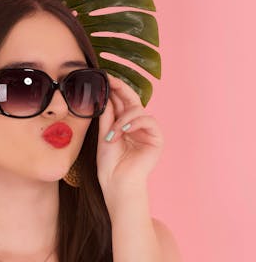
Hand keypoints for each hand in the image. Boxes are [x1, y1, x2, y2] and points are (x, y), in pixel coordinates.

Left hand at [96, 73, 163, 212]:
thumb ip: (107, 115)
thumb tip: (106, 93)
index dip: (115, 90)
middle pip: (132, 100)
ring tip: (113, 134)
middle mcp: (137, 126)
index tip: (105, 78)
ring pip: (139, 110)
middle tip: (111, 80)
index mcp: (125, 124)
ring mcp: (147, 131)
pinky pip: (149, 120)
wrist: (116, 183)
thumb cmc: (109, 164)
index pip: (121, 102)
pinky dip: (135, 123)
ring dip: (123, 119)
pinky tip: (125, 130)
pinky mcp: (156, 138)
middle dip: (121, 89)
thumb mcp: (104, 134)